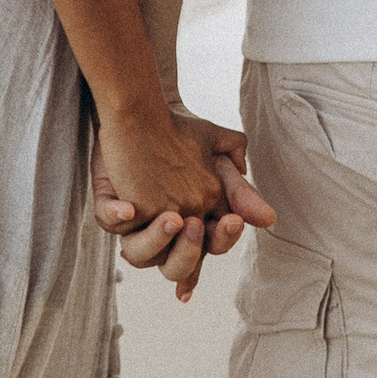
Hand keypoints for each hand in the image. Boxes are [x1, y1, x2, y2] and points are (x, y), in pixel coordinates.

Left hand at [91, 109, 273, 299]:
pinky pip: (108, 219)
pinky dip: (116, 215)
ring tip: (172, 218)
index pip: (210, 248)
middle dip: (188, 251)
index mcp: (195, 227)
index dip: (220, 241)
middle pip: (175, 265)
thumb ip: (241, 192)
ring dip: (153, 241)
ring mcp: (136, 221)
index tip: (232, 222)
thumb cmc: (184, 139)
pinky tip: (126, 208)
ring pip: (138, 254)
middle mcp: (164, 232)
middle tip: (196, 222)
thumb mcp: (218, 163)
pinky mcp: (111, 203)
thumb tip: (268, 219)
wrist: (148, 113)